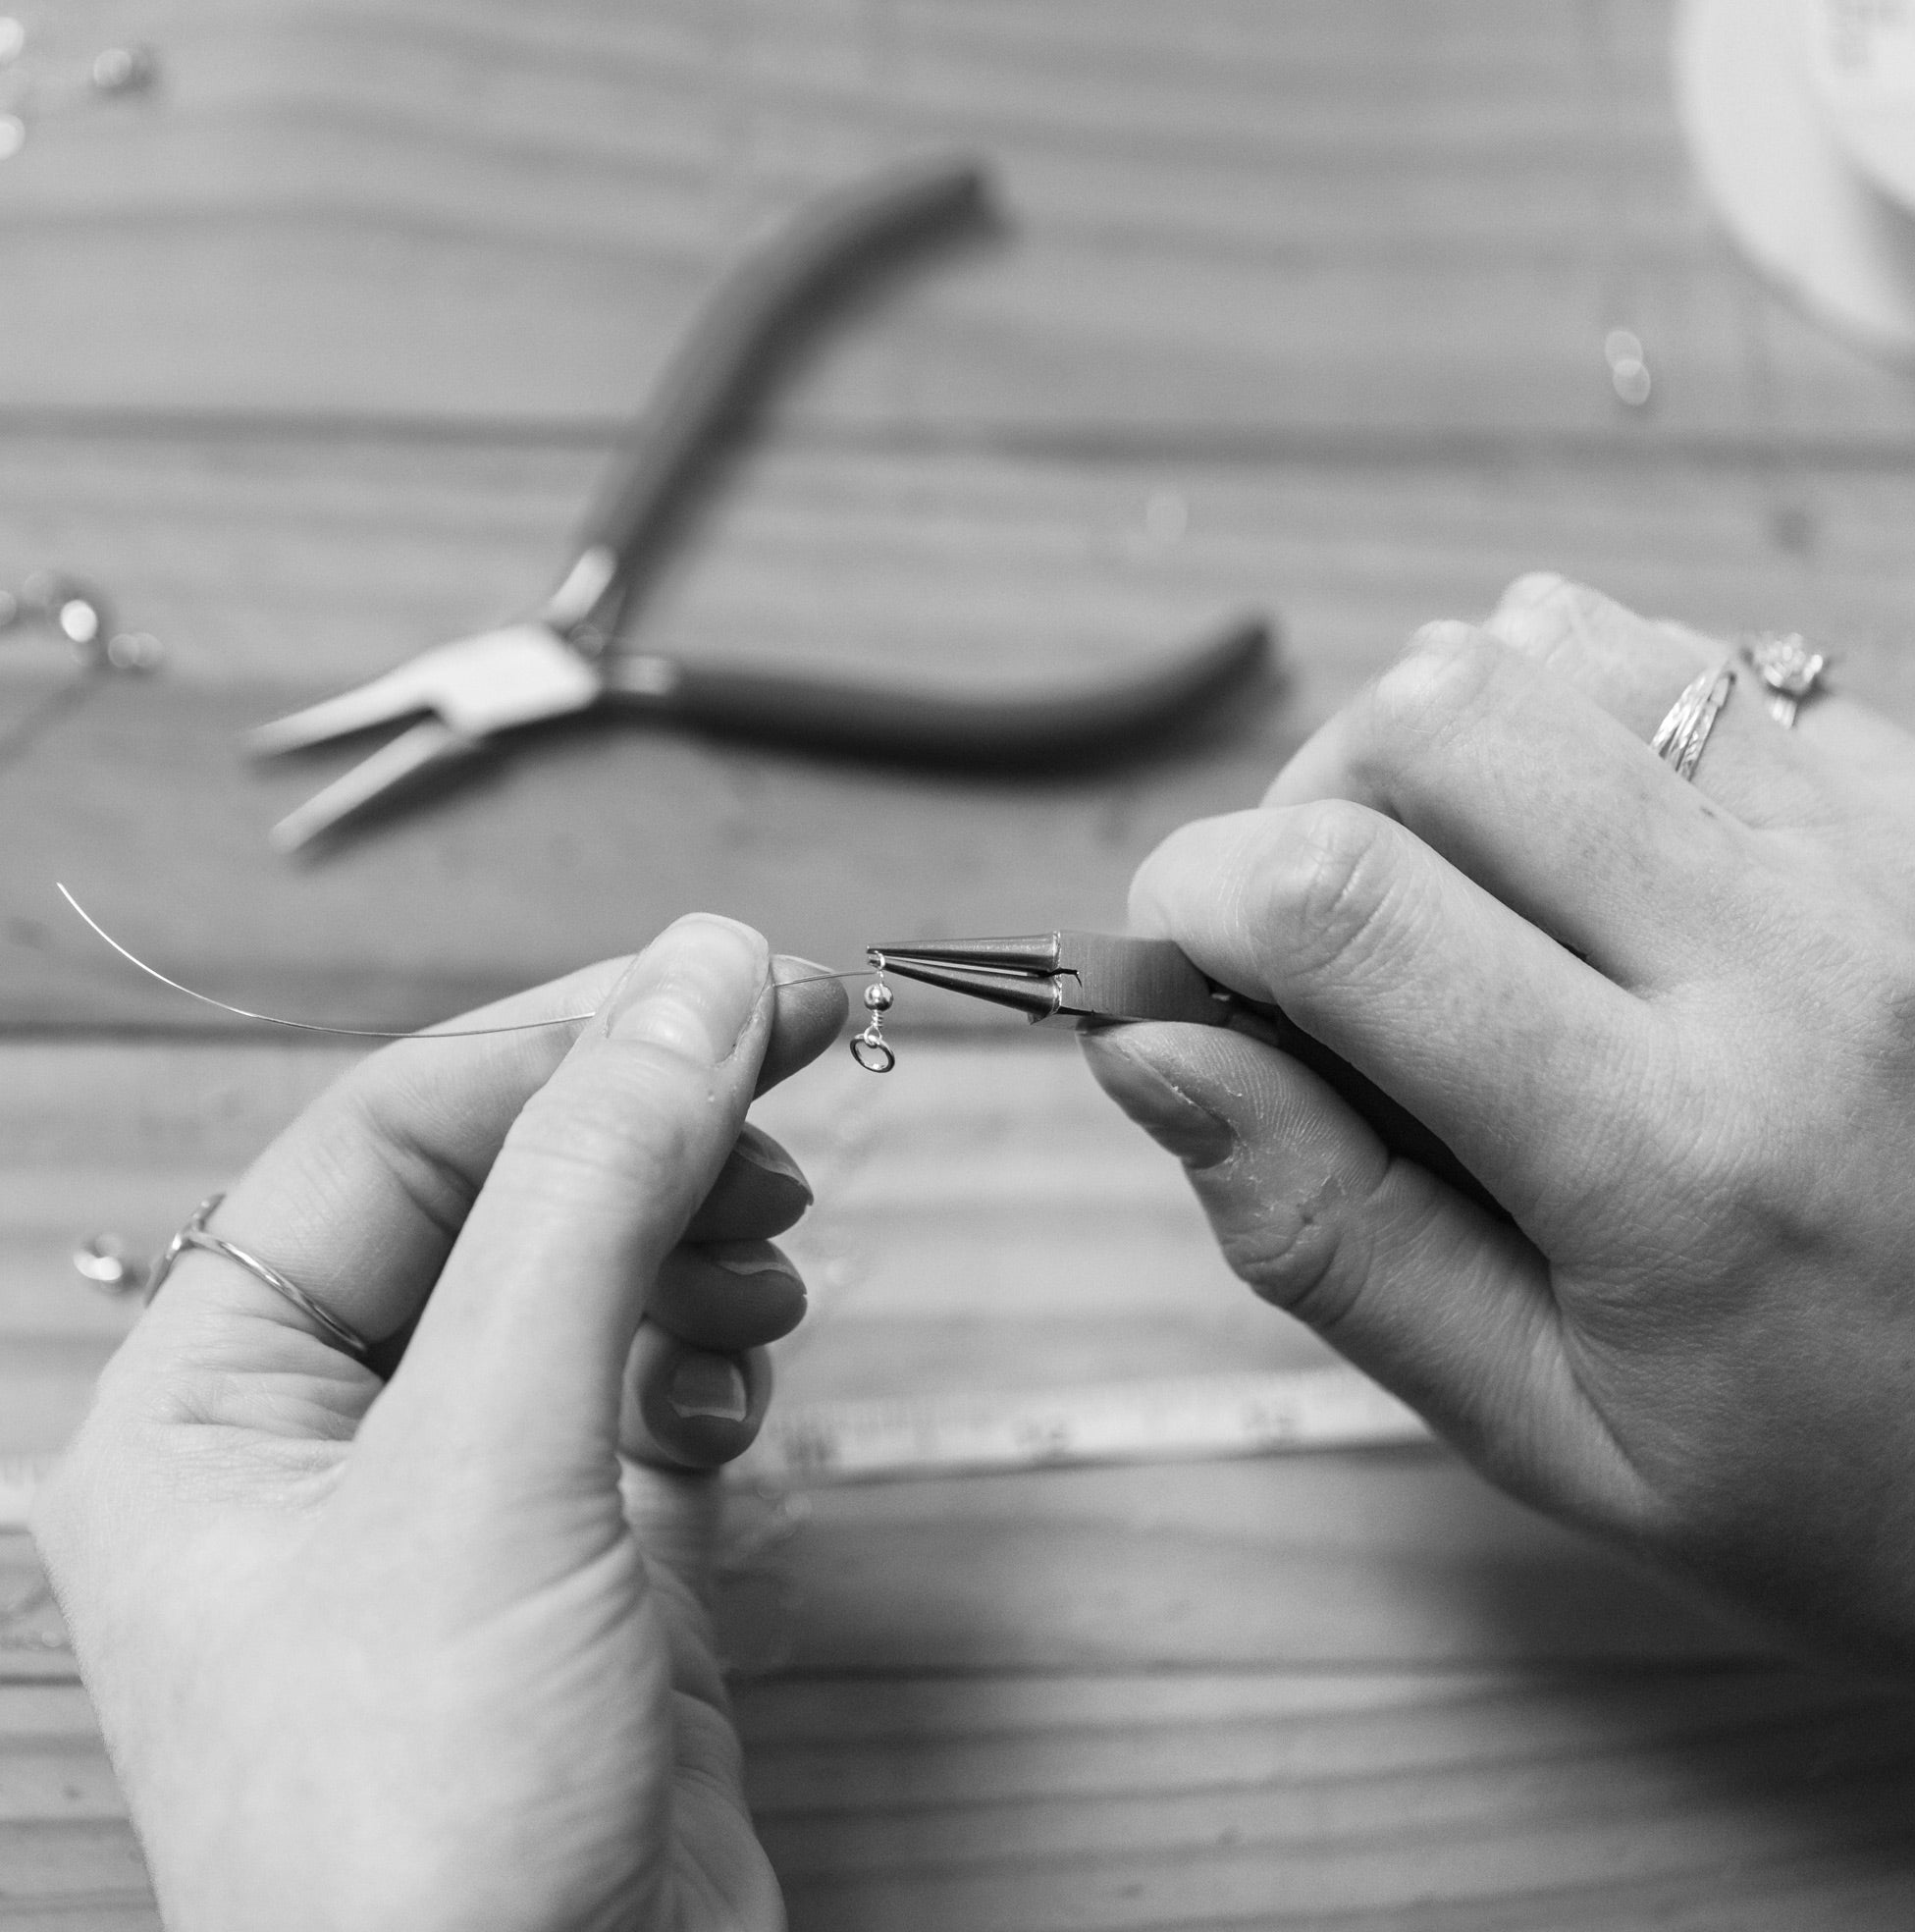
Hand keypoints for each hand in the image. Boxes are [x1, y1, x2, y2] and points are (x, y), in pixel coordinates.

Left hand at [34, 915, 845, 1931]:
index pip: (395, 1133)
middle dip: (649, 1125)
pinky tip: (744, 1390)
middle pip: (500, 1192)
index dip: (569, 1040)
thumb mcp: (494, 1463)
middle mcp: (320, 1440)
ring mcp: (458, 1503)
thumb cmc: (428, 1841)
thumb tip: (698, 974)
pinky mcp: (577, 1563)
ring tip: (777, 1255)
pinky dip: (710, 1359)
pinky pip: (645, 1389)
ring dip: (693, 1235)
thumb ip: (592, 1193)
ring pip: (586, 1280)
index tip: (739, 981)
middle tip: (801, 1049)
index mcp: (212, 1401)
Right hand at [1084, 575, 1914, 1672]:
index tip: (1171, 960)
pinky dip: (1576, 725)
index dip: (1192, 894)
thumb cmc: (1827, 1479)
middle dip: (1303, 805)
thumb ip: (1327, 1234)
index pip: (1345, 906)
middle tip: (1321, 945)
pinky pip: (1692, 664)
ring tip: (1464, 897)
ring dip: (1437, 752)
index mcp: (1675, 1155)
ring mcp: (1896, 855)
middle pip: (1434, 718)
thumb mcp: (1543, 1428)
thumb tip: (1149, 1050)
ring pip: (1552, 647)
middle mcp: (1799, 962)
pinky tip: (1591, 862)